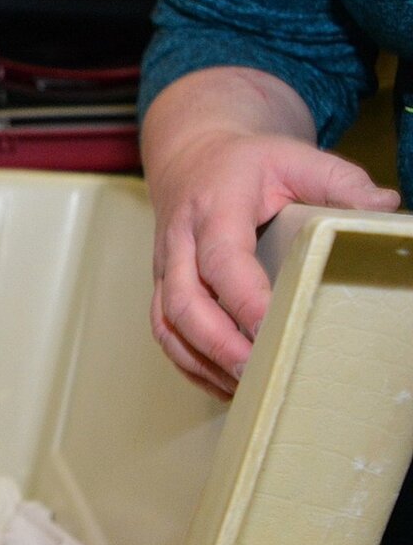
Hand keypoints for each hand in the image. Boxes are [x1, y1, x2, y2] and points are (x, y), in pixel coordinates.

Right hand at [143, 69, 398, 398]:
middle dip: (217, 343)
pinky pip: (164, 334)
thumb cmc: (247, 163)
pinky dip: (191, 364)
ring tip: (243, 387)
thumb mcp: (295, 157)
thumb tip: (385, 208)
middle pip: (181, 301)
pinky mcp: (159, 288)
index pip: (221, 260)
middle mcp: (178, 242)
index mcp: (212, 208)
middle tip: (256, 372)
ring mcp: (162, 268)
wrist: (190, 157)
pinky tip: (224, 382)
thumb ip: (341, 181)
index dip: (243, 299)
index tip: (274, 328)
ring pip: (166, 324)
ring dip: (201, 360)